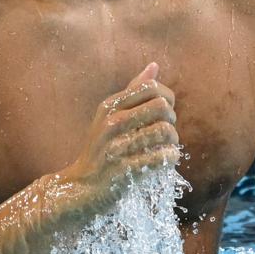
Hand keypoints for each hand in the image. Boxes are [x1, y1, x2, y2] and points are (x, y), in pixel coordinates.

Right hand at [65, 63, 179, 206]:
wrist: (81, 188)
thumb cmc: (100, 148)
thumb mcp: (109, 116)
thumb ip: (133, 91)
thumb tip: (154, 66)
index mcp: (109, 106)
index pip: (150, 87)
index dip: (166, 97)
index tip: (164, 111)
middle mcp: (112, 123)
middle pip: (162, 107)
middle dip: (171, 118)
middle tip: (165, 131)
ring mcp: (117, 147)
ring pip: (166, 131)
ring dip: (173, 141)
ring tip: (166, 147)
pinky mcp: (126, 171)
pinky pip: (163, 156)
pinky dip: (170, 158)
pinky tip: (164, 161)